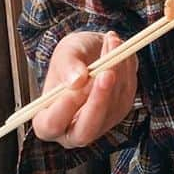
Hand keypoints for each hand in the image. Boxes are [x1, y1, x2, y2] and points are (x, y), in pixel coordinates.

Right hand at [31, 31, 136, 149]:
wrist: (94, 52)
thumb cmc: (72, 56)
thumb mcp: (65, 52)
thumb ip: (67, 65)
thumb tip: (77, 80)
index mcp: (47, 121)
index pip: (51, 124)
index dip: (63, 107)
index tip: (77, 83)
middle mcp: (73, 130)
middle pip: (85, 132)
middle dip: (98, 101)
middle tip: (107, 73)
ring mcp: (99, 125)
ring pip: (110, 107)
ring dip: (115, 72)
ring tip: (111, 41)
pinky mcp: (120, 113)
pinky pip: (125, 94)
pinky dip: (125, 69)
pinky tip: (118, 50)